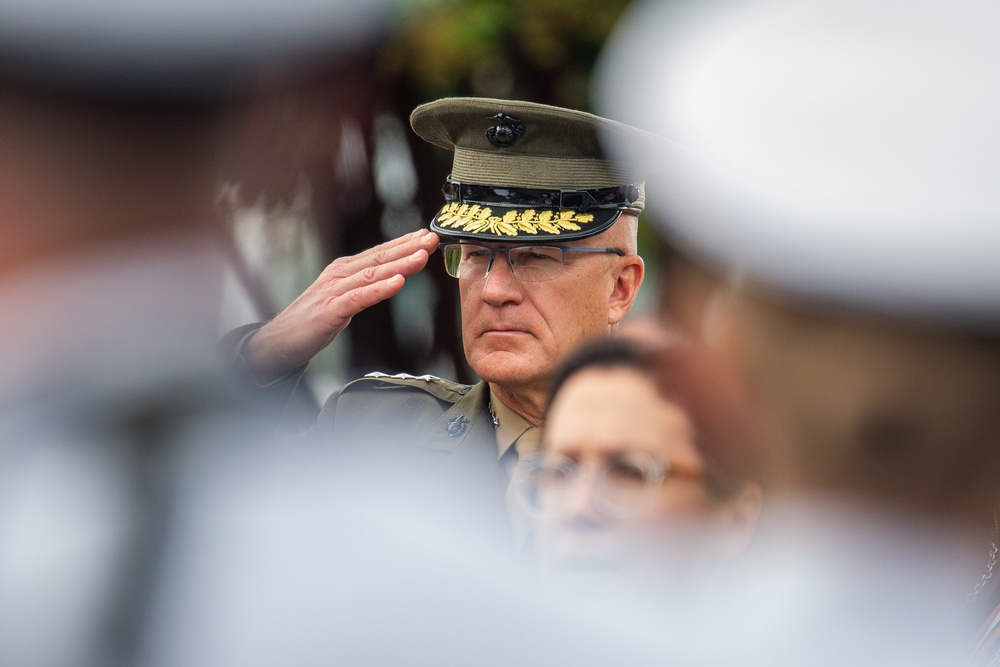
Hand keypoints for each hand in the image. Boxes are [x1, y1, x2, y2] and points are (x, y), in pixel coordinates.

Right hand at [242, 229, 439, 382]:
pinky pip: (360, 297)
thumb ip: (364, 287)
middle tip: (432, 238)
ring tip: (422, 255)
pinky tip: (398, 282)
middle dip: (408, 246)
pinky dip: (380, 289)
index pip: (379, 253)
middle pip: (380, 257)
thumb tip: (391, 278)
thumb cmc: (310, 321)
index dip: (404, 243)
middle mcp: (339, 275)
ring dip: (400, 263)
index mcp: (343, 270)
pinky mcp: (331, 311)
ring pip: (374, 273)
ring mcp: (334, 291)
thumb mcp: (342, 298)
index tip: (426, 235)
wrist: (276, 342)